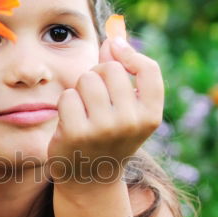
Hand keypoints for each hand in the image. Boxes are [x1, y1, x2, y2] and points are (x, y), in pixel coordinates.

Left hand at [47, 33, 163, 187]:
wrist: (90, 179)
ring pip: (87, 79)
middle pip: (111, 69)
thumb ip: (123, 71)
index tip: (115, 51)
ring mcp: (104, 129)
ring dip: (80, 89)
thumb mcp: (126, 108)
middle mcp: (131, 123)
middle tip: (96, 98)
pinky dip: (66, 105)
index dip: (129, 54)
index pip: (148, 69)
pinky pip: (68, 96)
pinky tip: (71, 123)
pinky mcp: (76, 133)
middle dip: (98, 75)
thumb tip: (113, 38)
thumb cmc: (109, 135)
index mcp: (150, 116)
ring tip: (84, 110)